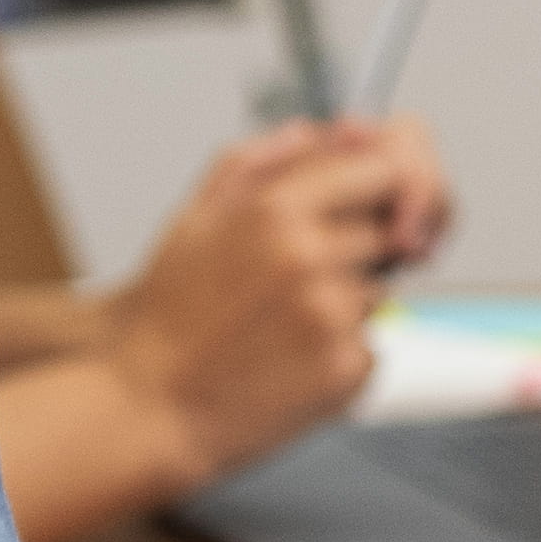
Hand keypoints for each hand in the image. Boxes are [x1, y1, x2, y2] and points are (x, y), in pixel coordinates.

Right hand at [100, 120, 448, 480]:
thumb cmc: (169, 318)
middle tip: (306, 276)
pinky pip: (372, 346)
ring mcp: (332, 316)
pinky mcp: (346, 370)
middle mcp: (310, 257)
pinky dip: (342, 353)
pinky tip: (289, 359)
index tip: (383, 203)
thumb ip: (259, 163)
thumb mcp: (195, 218)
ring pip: (380, 292)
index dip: (388, 186)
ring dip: (348, 303)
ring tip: (281, 323)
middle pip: (389, 232)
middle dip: (361, 249)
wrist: (151, 408)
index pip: (386, 169)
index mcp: (275, 210)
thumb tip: (316, 133)